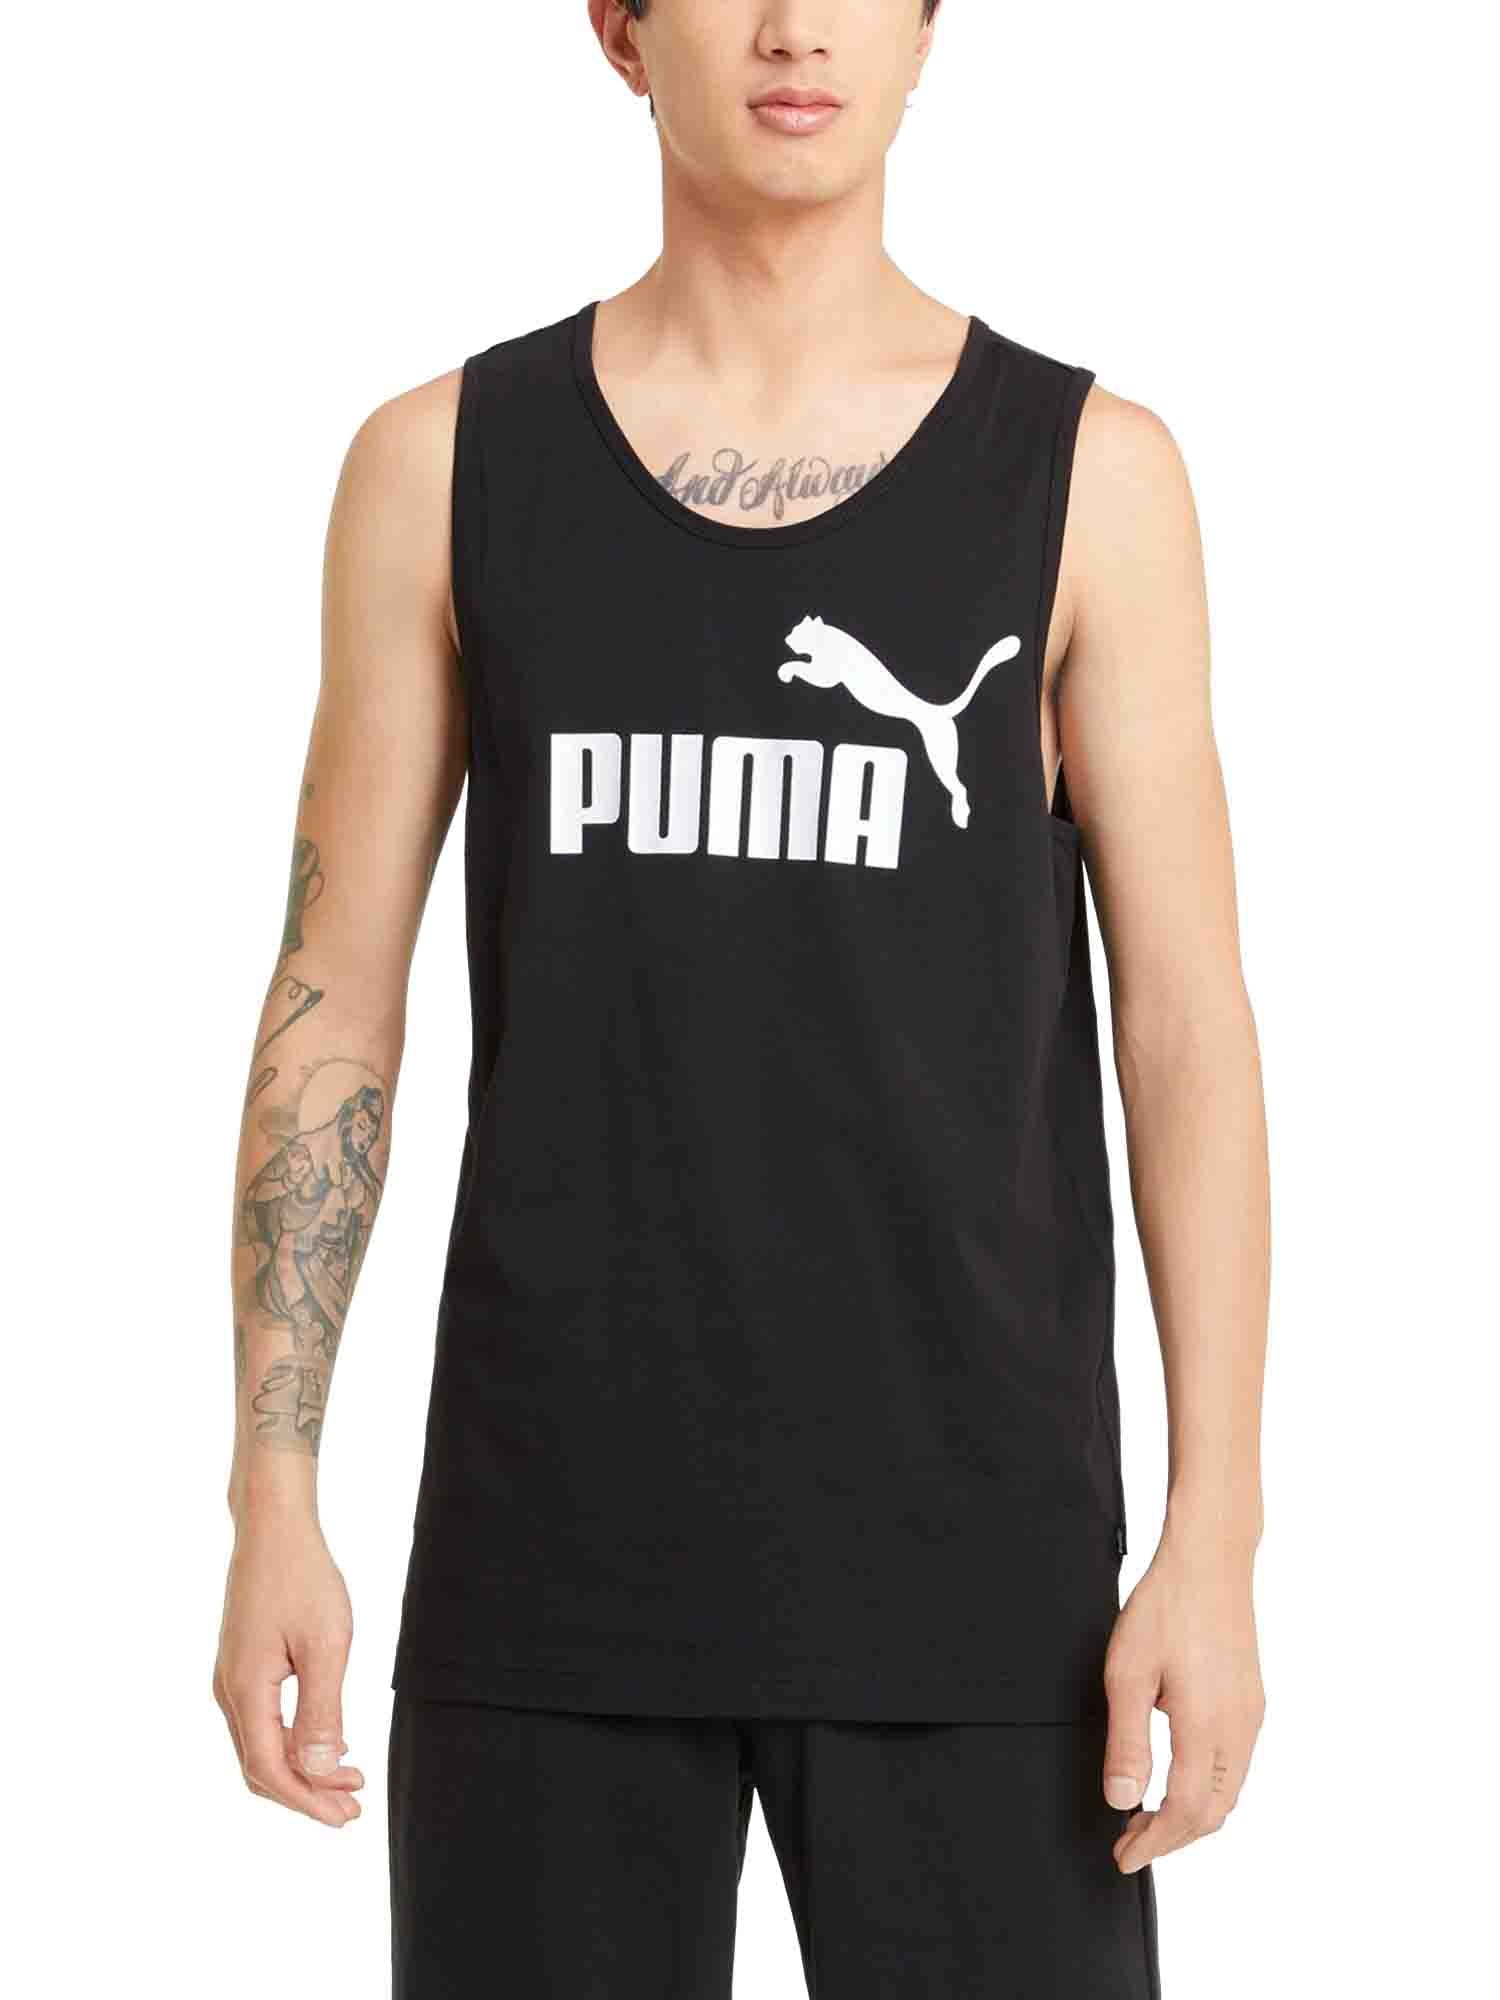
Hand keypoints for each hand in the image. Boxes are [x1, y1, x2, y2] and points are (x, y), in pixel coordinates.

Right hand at [213, 1516, 364, 1825]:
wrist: (273, 1526)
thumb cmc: (303, 1577)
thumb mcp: (326, 1644)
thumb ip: (321, 1710)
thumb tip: (318, 1769)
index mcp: (246, 1690)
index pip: (270, 1769)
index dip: (307, 1800)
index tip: (346, 1815)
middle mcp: (229, 1691)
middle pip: (261, 1766)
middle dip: (307, 1792)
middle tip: (353, 1808)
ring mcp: (232, 1678)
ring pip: (261, 1744)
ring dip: (302, 1768)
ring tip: (349, 1781)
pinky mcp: (242, 1664)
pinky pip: (262, 1720)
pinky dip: (292, 1741)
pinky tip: (327, 1741)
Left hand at [1101, 1527, 1264, 1873]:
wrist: (1210, 1559)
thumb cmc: (1166, 1607)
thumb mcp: (1128, 1674)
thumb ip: (1126, 1743)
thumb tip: (1122, 1800)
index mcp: (1207, 1727)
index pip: (1186, 1813)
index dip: (1155, 1844)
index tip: (1125, 1856)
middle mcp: (1239, 1728)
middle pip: (1214, 1813)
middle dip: (1172, 1837)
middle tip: (1131, 1840)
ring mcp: (1251, 1714)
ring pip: (1229, 1791)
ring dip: (1191, 1814)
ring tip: (1148, 1813)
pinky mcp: (1252, 1699)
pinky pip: (1235, 1765)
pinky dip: (1207, 1788)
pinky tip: (1178, 1776)